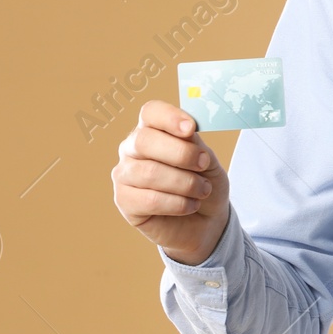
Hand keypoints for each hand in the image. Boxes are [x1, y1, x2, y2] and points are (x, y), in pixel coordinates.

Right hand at [112, 100, 231, 264]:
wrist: (206, 221)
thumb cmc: (204, 183)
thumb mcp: (208, 161)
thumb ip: (195, 144)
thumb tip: (187, 132)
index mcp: (152, 129)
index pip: (150, 112)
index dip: (169, 117)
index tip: (191, 129)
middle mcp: (132, 149)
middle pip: (145, 140)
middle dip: (181, 153)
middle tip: (204, 165)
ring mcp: (124, 175)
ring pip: (149, 173)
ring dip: (184, 183)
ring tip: (203, 190)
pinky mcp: (124, 201)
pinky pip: (149, 200)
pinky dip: (178, 203)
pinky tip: (190, 205)